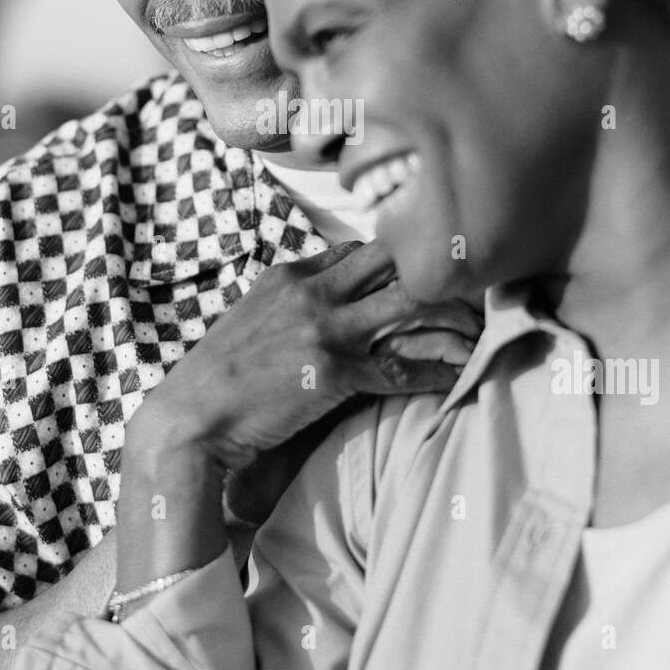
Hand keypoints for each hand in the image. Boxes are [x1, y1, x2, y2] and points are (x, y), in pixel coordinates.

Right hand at [129, 240, 478, 471]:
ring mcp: (324, 328)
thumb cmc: (216, 378)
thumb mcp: (251, 320)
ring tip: (480, 328)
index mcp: (289, 274)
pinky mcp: (333, 372)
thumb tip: (323, 305)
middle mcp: (310, 291)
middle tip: (471, 287)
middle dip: (434, 269)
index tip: (425, 273)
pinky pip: (401, 368)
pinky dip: (436, 373)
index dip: (396, 260)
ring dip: (450, 315)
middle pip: (392, 259)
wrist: (189, 419)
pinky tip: (460, 378)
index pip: (359, 250)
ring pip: (408, 301)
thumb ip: (290, 303)